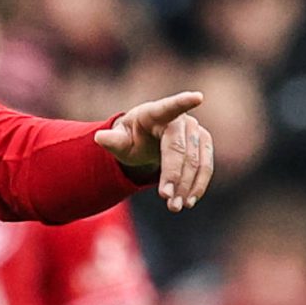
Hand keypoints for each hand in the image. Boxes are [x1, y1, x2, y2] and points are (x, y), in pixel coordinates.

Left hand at [94, 92, 211, 212]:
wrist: (148, 140)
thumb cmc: (132, 137)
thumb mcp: (119, 140)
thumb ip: (112, 140)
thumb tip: (99, 137)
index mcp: (155, 113)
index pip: (170, 107)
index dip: (183, 102)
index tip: (197, 97)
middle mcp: (180, 119)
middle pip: (180, 148)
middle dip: (175, 175)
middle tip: (167, 199)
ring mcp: (195, 130)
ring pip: (197, 160)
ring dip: (188, 185)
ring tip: (176, 206)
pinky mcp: (204, 143)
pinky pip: (206, 166)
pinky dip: (198, 185)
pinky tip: (189, 200)